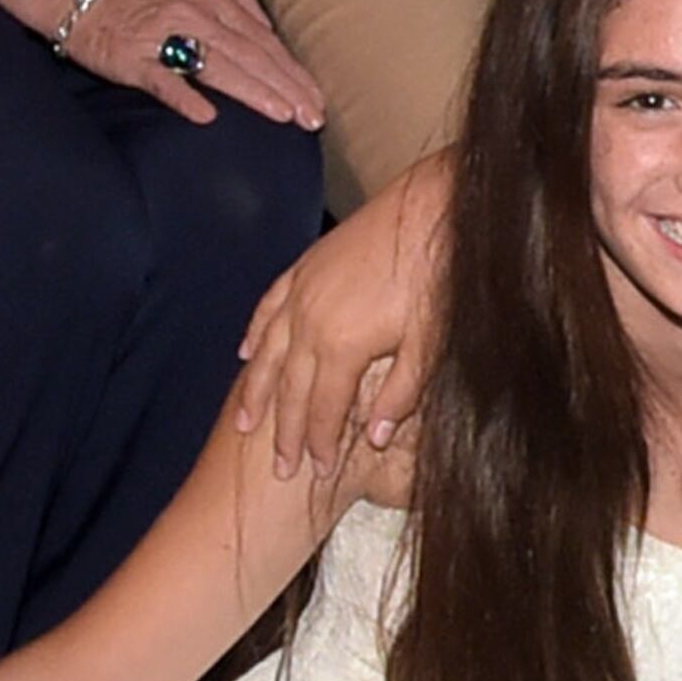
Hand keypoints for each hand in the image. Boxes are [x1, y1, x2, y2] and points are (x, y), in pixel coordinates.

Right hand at [55, 0, 321, 130]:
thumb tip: (266, 20)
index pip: (263, 39)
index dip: (292, 69)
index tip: (317, 97)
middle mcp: (194, 10)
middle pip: (251, 54)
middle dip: (287, 87)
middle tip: (314, 117)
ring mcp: (163, 34)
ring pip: (219, 65)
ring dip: (255, 92)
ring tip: (285, 115)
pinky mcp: (132, 57)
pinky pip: (161, 78)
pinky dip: (184, 95)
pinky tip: (206, 115)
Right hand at [238, 148, 450, 472]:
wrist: (432, 207)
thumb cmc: (438, 277)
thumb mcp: (428, 344)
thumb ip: (400, 394)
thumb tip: (375, 438)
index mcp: (341, 345)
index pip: (323, 409)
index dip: (319, 443)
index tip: (316, 473)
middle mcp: (309, 321)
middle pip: (290, 388)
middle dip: (284, 431)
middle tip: (278, 468)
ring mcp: (302, 291)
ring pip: (269, 352)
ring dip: (256, 391)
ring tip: (244, 423)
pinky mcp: (305, 266)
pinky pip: (269, 307)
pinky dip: (256, 333)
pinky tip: (247, 353)